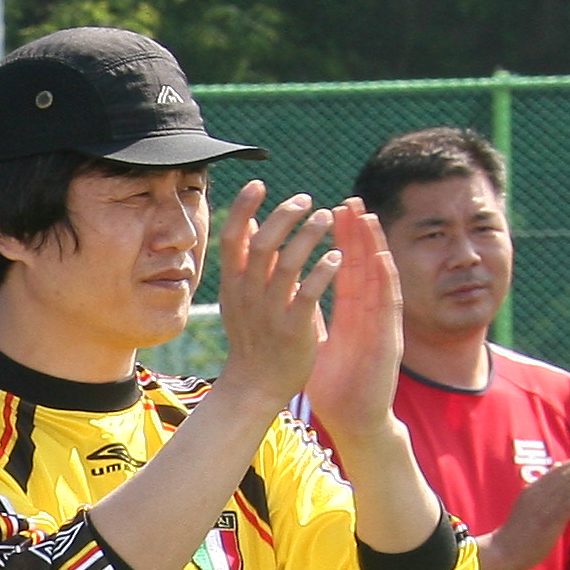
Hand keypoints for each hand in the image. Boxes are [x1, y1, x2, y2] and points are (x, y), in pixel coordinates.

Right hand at [206, 181, 336, 416]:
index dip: (242, 207)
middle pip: (263, 243)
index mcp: (233, 284)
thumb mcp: (238, 298)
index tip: (259, 184)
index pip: (232, 237)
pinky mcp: (293, 328)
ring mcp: (270, 311)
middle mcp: (248, 294)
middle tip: (307, 200)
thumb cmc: (251, 337)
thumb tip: (250, 221)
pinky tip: (337, 255)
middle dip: (284, 215)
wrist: (254, 385)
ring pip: (288, 263)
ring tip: (327, 218)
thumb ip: (245, 261)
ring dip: (309, 235)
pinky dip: (323, 270)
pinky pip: (309, 293)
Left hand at [301, 198, 407, 441]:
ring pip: (378, 276)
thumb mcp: (317, 343)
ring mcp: (381, 322)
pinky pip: (387, 303)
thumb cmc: (336, 386)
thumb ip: (309, 317)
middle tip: (349, 200)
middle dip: (357, 232)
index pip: (345, 269)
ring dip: (373, 246)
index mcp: (350, 313)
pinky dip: (384, 278)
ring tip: (365, 216)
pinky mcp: (389, 337)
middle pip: (363, 264)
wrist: (354, 419)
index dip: (340, 242)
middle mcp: (368, 312)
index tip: (331, 213)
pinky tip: (379, 256)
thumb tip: (290, 293)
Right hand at [479, 451, 569, 569]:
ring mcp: (542, 508)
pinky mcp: (547, 522)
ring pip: (568, 486)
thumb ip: (542, 489)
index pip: (558, 471)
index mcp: (533, 490)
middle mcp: (537, 494)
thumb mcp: (526, 504)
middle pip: (565, 474)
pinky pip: (566, 506)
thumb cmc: (516, 532)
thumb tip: (555, 469)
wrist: (502, 552)